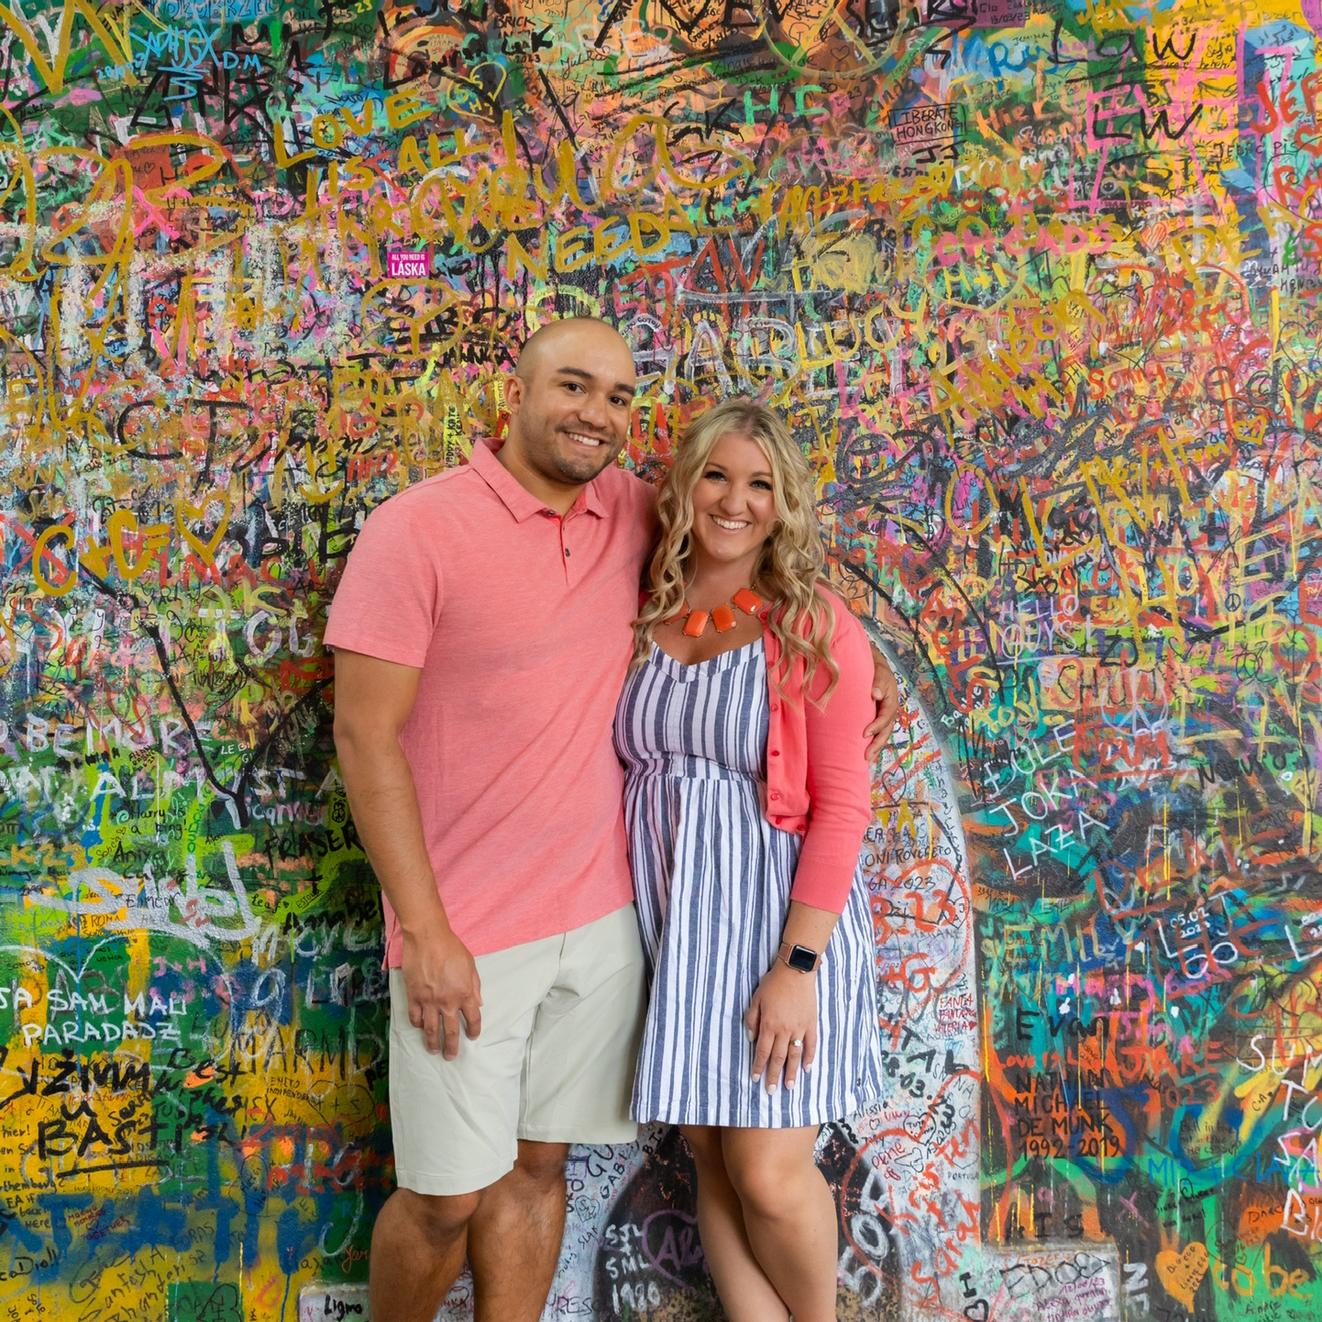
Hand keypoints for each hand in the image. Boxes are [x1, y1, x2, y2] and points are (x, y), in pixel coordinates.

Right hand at [401, 928, 482, 1058]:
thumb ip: (475, 986)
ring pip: (431, 1030)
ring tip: (433, 1050)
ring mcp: (429, 1001)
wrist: (427, 938)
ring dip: (432, 1042)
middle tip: (451, 1057)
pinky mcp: (414, 996)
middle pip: (451, 1031)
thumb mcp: (471, 965)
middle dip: (452, 1047)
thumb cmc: (451, 948)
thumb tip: (478, 1003)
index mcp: (465, 993)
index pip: (473, 1019)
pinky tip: (420, 1027)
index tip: (472, 1036)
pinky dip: (418, 1024)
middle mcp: (448, 1001)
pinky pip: (415, 1017)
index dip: (474, 1030)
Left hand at [744, 961, 816, 1093]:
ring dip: (792, 1073)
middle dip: (773, 1076)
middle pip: (778, 1058)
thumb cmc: (773, 983)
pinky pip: (811, 1044)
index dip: (759, 1067)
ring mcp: (799, 1028)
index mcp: (769, 1024)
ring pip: (795, 1055)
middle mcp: (784, 1030)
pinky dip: (810, 1058)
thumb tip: (752, 1039)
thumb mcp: (756, 999)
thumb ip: (752, 1019)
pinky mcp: (811, 1023)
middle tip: (771, 1092)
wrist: (795, 971)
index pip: (762, 1051)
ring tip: (789, 1087)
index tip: (756, 1079)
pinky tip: (807, 1069)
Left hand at [864, 644, 898, 760]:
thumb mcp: (877, 670)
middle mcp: (890, 709)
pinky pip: (877, 731)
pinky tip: (865, 753)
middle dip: (877, 744)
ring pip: (883, 733)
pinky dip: (872, 742)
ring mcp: (884, 714)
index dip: (877, 726)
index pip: (886, 715)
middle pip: (886, 729)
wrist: (872, 663)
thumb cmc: (874, 666)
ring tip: (866, 760)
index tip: (864, 734)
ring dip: (875, 747)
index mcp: (892, 698)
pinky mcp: (877, 716)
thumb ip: (877, 680)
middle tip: (866, 756)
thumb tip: (875, 694)